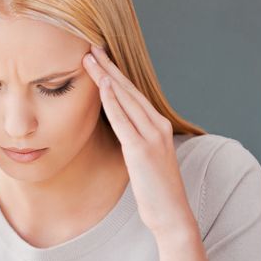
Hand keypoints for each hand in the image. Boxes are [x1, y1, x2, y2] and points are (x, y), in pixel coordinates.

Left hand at [82, 44, 195, 236]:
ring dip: (105, 77)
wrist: (171, 214)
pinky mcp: (141, 150)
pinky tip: (102, 86)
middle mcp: (157, 125)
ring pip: (124, 99)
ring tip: (89, 59)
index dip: (115, 74)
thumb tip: (119, 128)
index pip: (132, 94)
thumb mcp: (146, 157)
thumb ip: (135, 138)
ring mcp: (151, 136)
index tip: (100, 58)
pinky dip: (112, 101)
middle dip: (108, 67)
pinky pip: (123, 120)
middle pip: (128, 89)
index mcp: (158, 125)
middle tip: (90, 47)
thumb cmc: (155, 188)